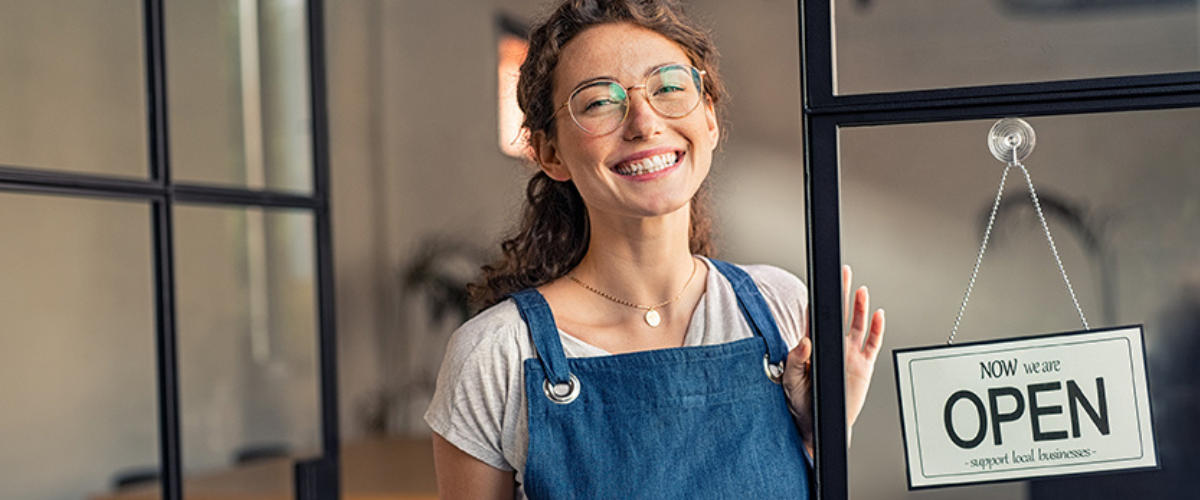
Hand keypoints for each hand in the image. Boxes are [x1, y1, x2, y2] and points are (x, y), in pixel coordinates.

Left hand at [784, 265, 885, 453]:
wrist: (817, 425)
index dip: (820, 299)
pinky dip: (876, 329)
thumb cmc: (802, 403)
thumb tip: (803, 342)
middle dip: (842, 292)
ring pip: (856, 325)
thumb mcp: (791, 381)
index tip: (822, 280)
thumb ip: (796, 360)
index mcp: (814, 346)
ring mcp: (849, 355)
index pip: (817, 317)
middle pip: (839, 314)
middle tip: (844, 273)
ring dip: (860, 308)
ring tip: (861, 291)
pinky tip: (878, 315)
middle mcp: (833, 347)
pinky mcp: (863, 366)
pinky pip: (872, 344)